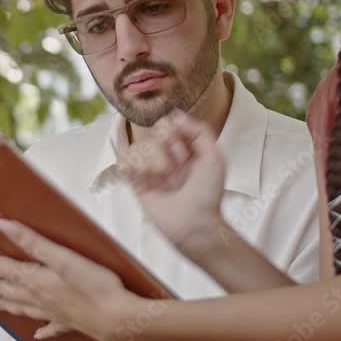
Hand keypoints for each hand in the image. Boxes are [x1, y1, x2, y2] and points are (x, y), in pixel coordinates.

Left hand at [0, 219, 149, 340]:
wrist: (119, 320)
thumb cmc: (94, 286)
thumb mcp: (63, 257)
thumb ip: (33, 242)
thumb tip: (4, 226)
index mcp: (33, 280)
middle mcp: (37, 298)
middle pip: (2, 289)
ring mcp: (52, 312)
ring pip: (20, 307)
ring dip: (3, 304)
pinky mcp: (69, 322)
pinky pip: (50, 326)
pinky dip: (42, 328)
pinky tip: (39, 332)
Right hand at [119, 110, 228, 250]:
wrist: (193, 225)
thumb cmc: (207, 193)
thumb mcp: (214, 158)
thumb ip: (200, 132)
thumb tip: (175, 115)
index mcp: (187, 151)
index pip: (172, 126)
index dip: (176, 132)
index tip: (184, 147)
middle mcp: (168, 158)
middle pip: (154, 134)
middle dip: (164, 147)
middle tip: (173, 166)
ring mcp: (151, 171)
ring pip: (139, 147)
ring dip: (151, 160)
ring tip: (160, 177)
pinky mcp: (137, 185)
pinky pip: (125, 164)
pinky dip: (132, 166)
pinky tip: (144, 176)